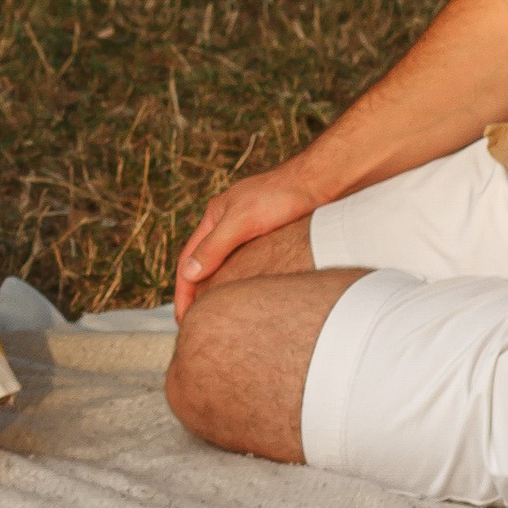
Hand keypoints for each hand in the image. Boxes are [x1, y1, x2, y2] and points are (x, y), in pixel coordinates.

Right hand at [174, 165, 323, 313]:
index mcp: (214, 217)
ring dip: (220, 289)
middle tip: (198, 325)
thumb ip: (215, 246)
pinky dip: (242, 283)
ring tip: (220, 318)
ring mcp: (250, 231)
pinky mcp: (270, 238)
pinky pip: (248, 265)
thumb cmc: (283, 196)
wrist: (324, 182)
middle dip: (198, 294)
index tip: (183, 320)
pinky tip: (249, 299)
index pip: (188, 261)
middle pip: (205, 265)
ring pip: (227, 266)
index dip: (184, 291)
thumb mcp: (243, 221)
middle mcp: (228, 224)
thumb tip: (189, 274)